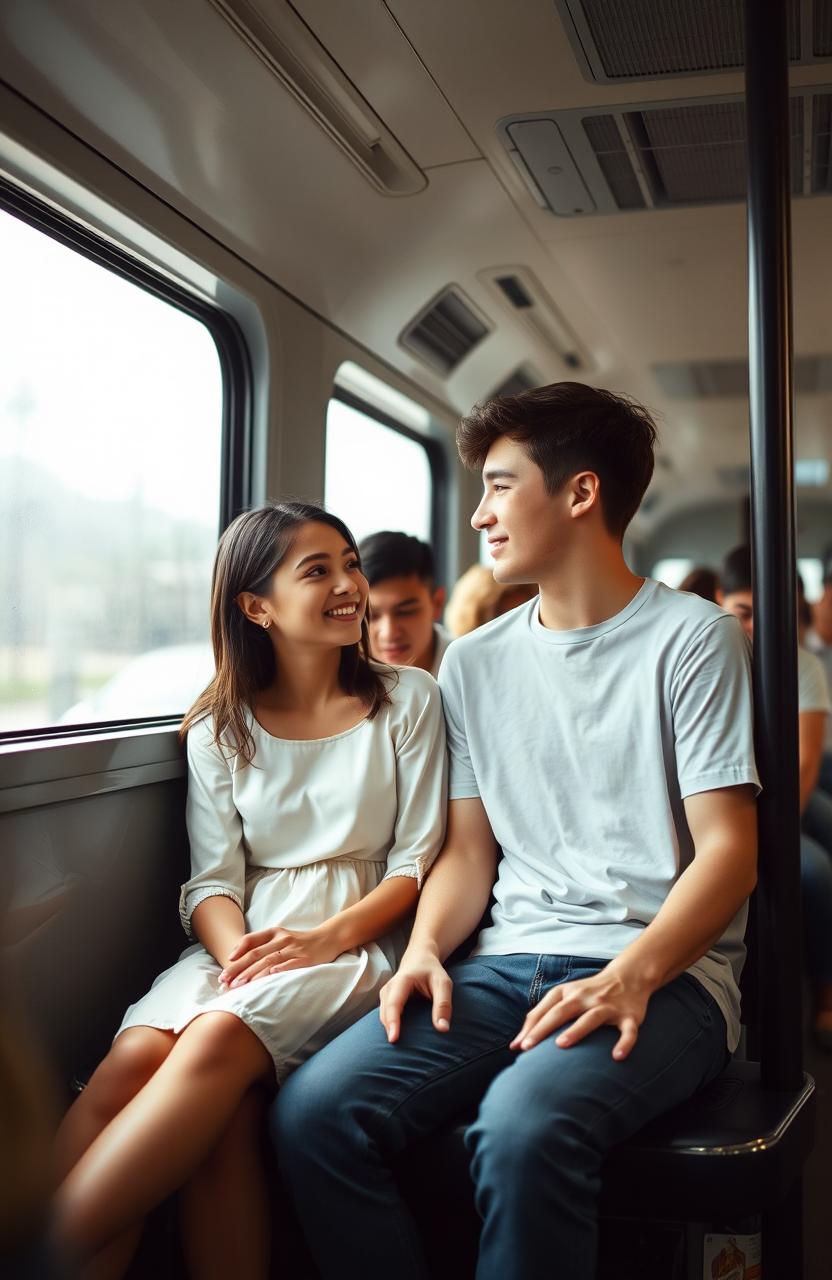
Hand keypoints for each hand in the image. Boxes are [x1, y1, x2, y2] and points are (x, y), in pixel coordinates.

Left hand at [218, 924, 342, 986]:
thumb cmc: (300, 941)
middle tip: (225, 980)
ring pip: (269, 961)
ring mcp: (294, 949)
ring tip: (239, 985)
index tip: (226, 963)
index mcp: (275, 932)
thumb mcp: (281, 937)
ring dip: (252, 974)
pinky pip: (291, 965)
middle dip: (239, 968)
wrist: (329, 938)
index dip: (238, 951)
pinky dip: (279, 970)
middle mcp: (283, 939)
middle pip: (256, 954)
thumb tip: (238, 957)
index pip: (252, 940)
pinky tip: (269, 976)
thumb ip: (263, 944)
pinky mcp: (306, 959)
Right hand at [379, 948, 451, 1043]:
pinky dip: (389, 1027)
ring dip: (388, 1030)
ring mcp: (385, 994)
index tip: (393, 1039)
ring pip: (383, 1016)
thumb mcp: (443, 983)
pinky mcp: (386, 1001)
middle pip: (385, 1012)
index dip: (393, 1022)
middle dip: (388, 1030)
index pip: (394, 1003)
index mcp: (402, 981)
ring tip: (397, 1049)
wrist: (419, 957)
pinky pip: (385, 1016)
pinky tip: (397, 1038)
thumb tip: (443, 1029)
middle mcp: (389, 988)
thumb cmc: (432, 971)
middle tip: (396, 1052)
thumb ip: (443, 1004)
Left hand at [509, 964, 651, 1060]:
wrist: (628, 976)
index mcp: (568, 993)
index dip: (530, 1028)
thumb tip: (517, 1042)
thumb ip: (542, 1015)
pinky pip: (628, 1031)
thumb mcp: (565, 996)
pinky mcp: (629, 1016)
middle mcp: (586, 998)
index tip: (516, 1047)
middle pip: (562, 1011)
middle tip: (528, 1047)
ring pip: (591, 1018)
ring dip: (576, 1030)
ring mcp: (608, 1006)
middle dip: (544, 1028)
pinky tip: (617, 1057)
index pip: (546, 1010)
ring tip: (561, 1044)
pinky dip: (624, 1043)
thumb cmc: (588, 992)